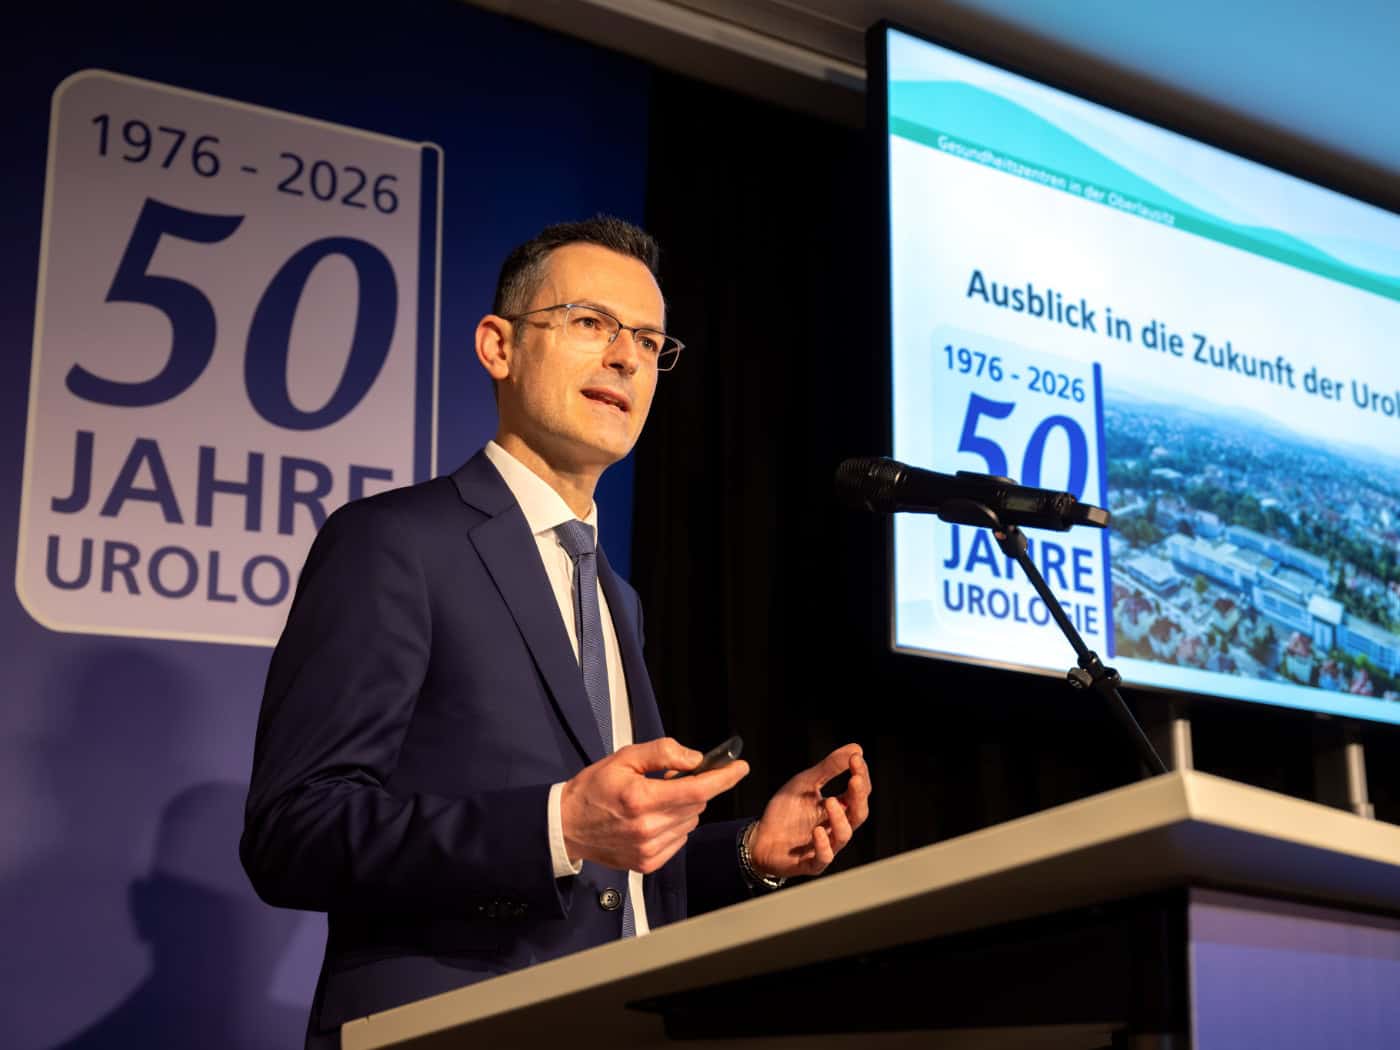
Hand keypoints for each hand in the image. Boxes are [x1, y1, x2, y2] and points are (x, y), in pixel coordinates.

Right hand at [561, 737, 748, 873]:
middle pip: (697, 806)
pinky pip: (679, 840)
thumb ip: (662, 753)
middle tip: (671, 780)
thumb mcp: (624, 758)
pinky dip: (674, 826)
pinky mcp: (648, 863)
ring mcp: (649, 850)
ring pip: (689, 823)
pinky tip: (652, 819)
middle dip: (694, 789)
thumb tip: (695, 760)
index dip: (723, 778)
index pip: (697, 790)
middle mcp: (648, 828)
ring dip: (683, 809)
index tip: (739, 768)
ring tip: (655, 801)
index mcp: (642, 799)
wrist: (567, 826)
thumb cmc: (594, 789)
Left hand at [747, 744, 869, 879]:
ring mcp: (825, 846)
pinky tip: (818, 831)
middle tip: (856, 778)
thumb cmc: (785, 811)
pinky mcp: (810, 862)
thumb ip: (828, 768)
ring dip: (840, 819)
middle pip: (858, 814)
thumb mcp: (805, 783)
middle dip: (859, 796)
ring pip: (844, 836)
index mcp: (838, 808)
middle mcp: (835, 827)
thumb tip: (856, 748)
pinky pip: (823, 858)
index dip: (860, 775)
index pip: (858, 792)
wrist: (759, 838)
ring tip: (830, 801)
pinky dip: (823, 845)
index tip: (855, 758)